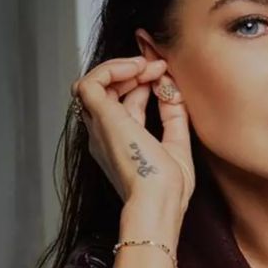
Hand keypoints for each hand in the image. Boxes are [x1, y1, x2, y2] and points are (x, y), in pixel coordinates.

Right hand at [72, 57, 195, 225]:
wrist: (159, 201)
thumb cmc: (169, 189)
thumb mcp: (177, 145)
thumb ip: (174, 117)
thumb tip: (172, 90)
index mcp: (122, 142)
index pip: (126, 102)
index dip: (144, 82)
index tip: (167, 75)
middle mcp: (107, 134)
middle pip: (111, 91)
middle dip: (135, 71)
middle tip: (161, 66)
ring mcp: (101, 127)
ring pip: (95, 83)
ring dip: (124, 67)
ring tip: (149, 66)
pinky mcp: (102, 120)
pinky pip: (90, 83)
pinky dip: (111, 69)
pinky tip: (136, 68)